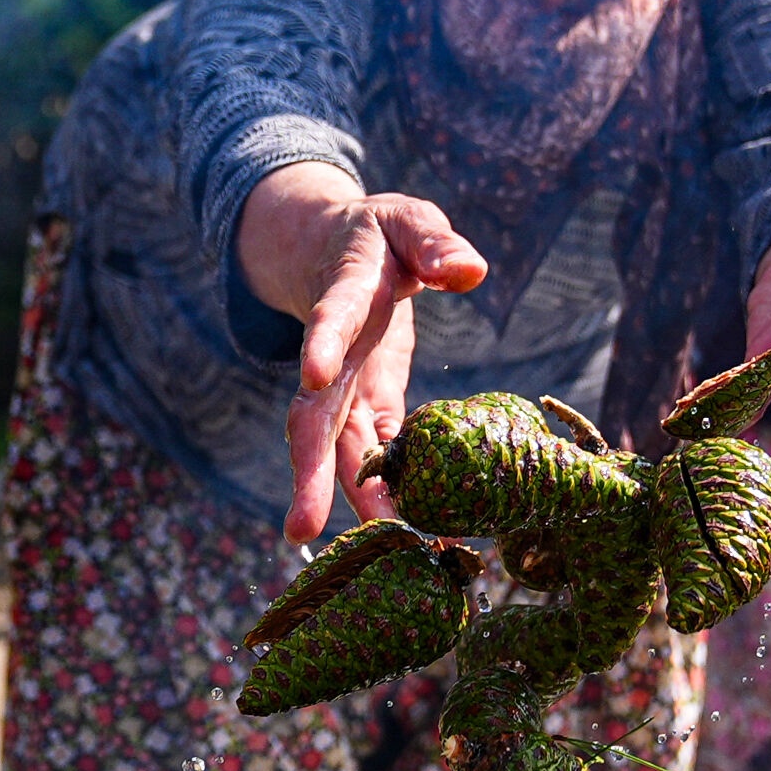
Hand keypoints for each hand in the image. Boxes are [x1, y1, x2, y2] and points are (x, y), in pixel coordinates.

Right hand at [235, 163, 488, 541]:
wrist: (336, 251)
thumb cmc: (381, 235)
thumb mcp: (409, 221)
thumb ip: (435, 242)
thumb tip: (470, 272)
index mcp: (345, 294)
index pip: (330, 319)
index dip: (322, 345)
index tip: (313, 376)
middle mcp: (337, 354)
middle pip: (314, 416)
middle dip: (309, 471)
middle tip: (300, 528)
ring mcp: (347, 387)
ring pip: (338, 451)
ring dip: (351, 501)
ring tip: (378, 550)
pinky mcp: (367, 407)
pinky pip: (372, 456)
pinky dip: (387, 495)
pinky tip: (412, 535)